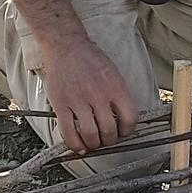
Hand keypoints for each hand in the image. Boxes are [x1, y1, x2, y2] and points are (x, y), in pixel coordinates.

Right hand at [40, 37, 137, 154]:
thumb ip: (119, 94)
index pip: (130, 118)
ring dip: (94, 144)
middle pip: (109, 130)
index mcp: (116, 87)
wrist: (66, 47)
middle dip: (110, 140)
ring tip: (94, 142)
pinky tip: (79, 146)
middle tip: (107, 139)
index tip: (124, 133)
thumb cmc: (90, 59)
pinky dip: (74, 144)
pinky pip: (68, 132)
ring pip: (90, 135)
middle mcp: (99, 95)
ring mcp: (79, 101)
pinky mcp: (61, 105)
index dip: (128, 131)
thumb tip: (123, 116)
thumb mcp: (114, 73)